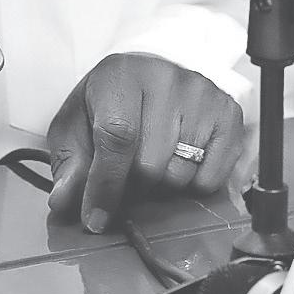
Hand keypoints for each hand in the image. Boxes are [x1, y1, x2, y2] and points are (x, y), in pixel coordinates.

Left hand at [46, 52, 244, 232]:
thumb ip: (69, 162)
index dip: (105, 184)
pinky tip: (179, 160)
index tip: (94, 218)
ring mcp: (202, 94)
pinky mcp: (229, 113)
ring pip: (181, 176)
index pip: (117, 138)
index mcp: (121, 75)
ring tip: (152, 162)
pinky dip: (191, 184)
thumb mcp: (76, 123)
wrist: (148, 75)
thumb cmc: (111, 101)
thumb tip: (64, 201)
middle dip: (131, 185)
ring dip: (160, 185)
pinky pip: (211, 179)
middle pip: (150, 165)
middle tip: (125, 175)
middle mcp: (166, 78)